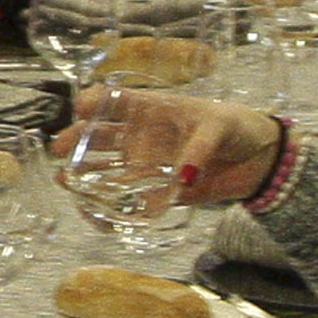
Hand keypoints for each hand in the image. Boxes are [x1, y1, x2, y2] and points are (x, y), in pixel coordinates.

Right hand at [61, 83, 282, 205]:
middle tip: (60, 151)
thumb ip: (200, 146)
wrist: (258, 159)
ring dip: (86, 176)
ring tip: (66, 183)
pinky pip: (131, 201)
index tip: (81, 107)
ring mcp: (147, 165)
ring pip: (107, 169)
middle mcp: (142, 136)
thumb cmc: (237, 127)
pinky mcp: (159, 193)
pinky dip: (113, 209)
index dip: (96, 100)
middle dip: (77, 141)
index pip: (117, 100)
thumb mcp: (220, 126)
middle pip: (100, 136)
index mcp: (153, 109)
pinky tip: (97, 216)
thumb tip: (183, 176)